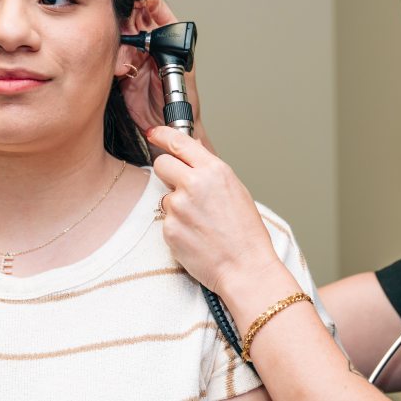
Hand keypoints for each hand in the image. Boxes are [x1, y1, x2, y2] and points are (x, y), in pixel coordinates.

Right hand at [119, 0, 212, 152]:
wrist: (167, 126)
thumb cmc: (184, 101)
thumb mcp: (182, 74)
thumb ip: (169, 53)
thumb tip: (158, 34)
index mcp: (169, 40)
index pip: (156, 11)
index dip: (147, 2)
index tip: (138, 0)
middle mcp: (151, 45)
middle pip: (134, 21)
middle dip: (128, 23)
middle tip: (125, 30)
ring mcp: (136, 57)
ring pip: (122, 39)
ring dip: (122, 49)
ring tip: (127, 66)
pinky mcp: (124, 71)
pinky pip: (114, 58)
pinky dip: (115, 63)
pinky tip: (122, 71)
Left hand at [147, 126, 281, 296]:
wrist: (244, 267)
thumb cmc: (246, 232)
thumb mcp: (235, 190)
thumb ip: (211, 169)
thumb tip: (194, 150)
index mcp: (214, 171)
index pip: (179, 142)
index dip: (162, 134)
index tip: (153, 133)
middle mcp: (193, 184)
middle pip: (161, 164)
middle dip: (167, 172)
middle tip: (181, 186)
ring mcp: (178, 207)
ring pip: (165, 196)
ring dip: (176, 206)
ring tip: (200, 222)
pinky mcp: (169, 229)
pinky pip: (166, 220)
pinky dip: (177, 226)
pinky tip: (195, 235)